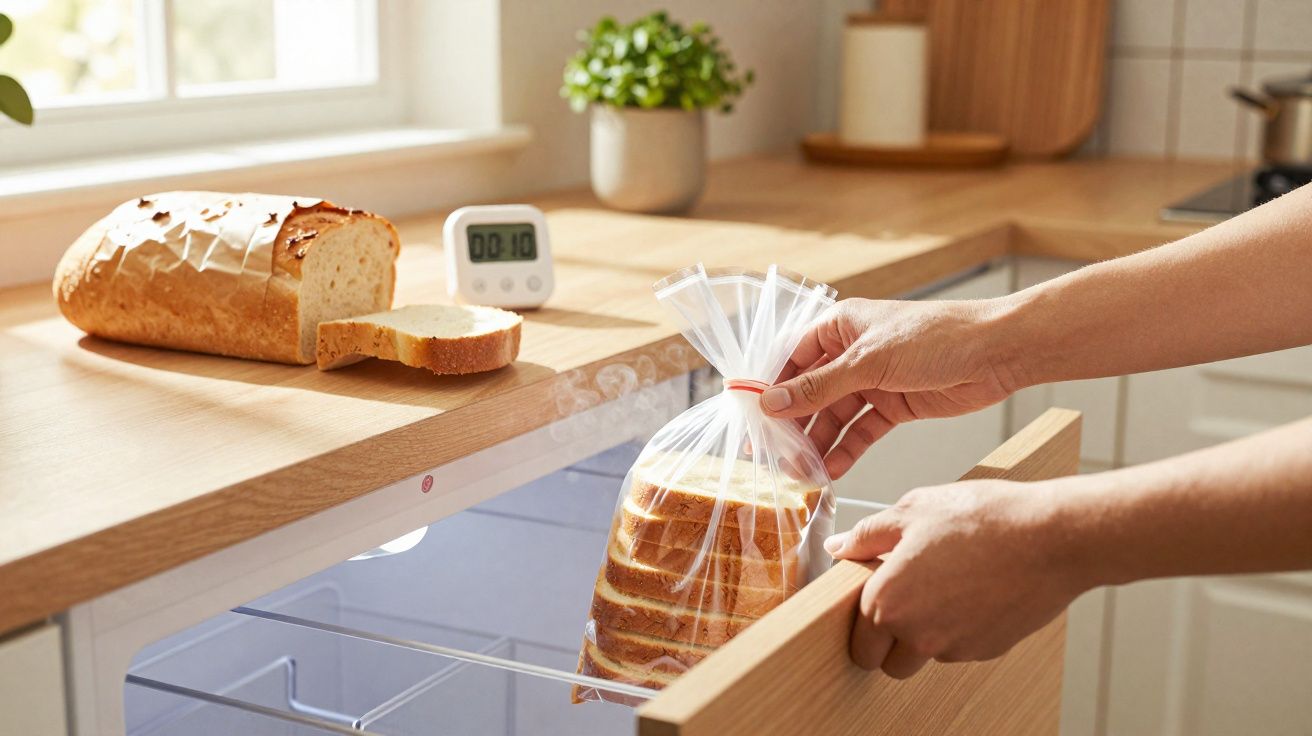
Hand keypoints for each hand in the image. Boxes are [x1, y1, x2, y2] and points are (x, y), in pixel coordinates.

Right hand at [762, 298, 1021, 478]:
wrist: (997, 353)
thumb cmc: (936, 338)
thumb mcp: (869, 361)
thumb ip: (819, 387)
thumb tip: (771, 403)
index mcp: (840, 326)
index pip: (792, 359)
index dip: (771, 388)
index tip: (752, 420)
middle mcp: (852, 353)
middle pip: (810, 392)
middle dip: (793, 424)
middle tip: (774, 456)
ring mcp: (873, 381)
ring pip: (834, 416)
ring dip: (818, 443)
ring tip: (802, 472)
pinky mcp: (894, 406)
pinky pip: (861, 431)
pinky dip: (846, 450)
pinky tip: (831, 469)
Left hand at [826, 479, 1083, 677]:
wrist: (1051, 537)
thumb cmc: (983, 518)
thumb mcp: (913, 510)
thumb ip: (867, 535)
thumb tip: (839, 547)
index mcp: (887, 601)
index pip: (859, 643)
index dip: (864, 623)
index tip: (875, 601)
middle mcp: (916, 634)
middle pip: (888, 663)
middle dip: (890, 641)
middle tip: (907, 598)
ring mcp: (954, 647)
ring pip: (926, 655)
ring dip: (927, 633)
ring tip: (947, 584)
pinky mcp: (987, 650)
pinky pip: (960, 647)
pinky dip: (960, 628)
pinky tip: (975, 590)